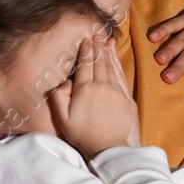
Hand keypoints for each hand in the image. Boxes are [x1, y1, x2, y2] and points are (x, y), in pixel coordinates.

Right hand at [48, 36, 139, 156]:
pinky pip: (120, 75)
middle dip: (96, 47)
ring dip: (107, 52)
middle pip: (98, 62)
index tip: (85, 40)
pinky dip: (117, 63)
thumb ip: (58, 97)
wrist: (108, 147)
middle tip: (95, 35)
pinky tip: (115, 57)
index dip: (85, 51)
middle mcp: (101, 86)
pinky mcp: (125, 97)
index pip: (85, 65)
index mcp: (84, 90)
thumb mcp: (62, 118)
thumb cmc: (82, 135)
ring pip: (110, 66)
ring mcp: (115, 91)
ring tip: (104, 41)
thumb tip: (64, 82)